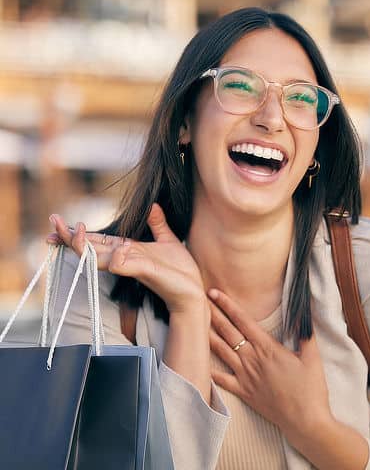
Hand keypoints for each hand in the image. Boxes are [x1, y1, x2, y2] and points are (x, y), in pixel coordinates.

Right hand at [47, 204, 206, 313]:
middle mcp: (125, 258)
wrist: (192, 290)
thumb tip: (152, 205)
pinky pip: (121, 265)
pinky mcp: (143, 272)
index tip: (57, 224)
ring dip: (84, 246)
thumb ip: (157, 224)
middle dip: (70, 237)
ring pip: (99, 257)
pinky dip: (117, 257)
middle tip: (52, 221)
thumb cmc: (179, 269)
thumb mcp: (168, 241)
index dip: (78, 234)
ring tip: (73, 230)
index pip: (98, 240)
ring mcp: (132, 266)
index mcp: (128, 250)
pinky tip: (119, 247)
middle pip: (90, 248)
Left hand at [208, 289, 332, 438]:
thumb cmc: (310, 389)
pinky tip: (199, 363)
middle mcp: (252, 358)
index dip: (228, 305)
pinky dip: (210, 370)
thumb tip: (304, 314)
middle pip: (228, 331)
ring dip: (208, 335)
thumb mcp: (312, 358)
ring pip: (221, 350)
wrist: (305, 421)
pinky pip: (222, 380)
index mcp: (267, 347)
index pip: (243, 320)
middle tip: (201, 299)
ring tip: (195, 323)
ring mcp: (245, 375)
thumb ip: (306, 334)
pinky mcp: (243, 392)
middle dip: (214, 313)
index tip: (215, 293)